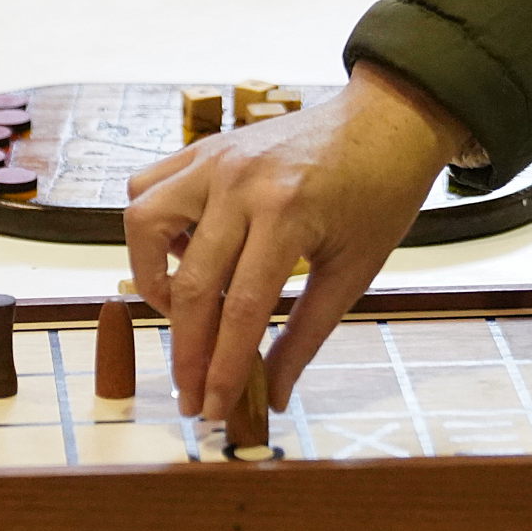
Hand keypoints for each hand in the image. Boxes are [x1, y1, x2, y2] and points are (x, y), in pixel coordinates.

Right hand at [125, 62, 471, 418]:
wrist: (388, 120)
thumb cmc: (380, 194)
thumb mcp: (355, 271)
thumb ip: (306, 335)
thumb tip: (272, 396)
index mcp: (286, 213)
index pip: (240, 310)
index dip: (221, 368)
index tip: (213, 410)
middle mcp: (239, 182)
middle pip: (191, 283)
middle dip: (185, 350)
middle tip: (189, 392)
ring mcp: (215, 158)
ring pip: (143, 220)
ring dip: (151, 274)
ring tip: (182, 305)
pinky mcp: (205, 147)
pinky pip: (148, 184)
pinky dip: (152, 225)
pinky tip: (186, 249)